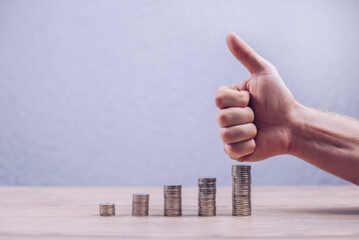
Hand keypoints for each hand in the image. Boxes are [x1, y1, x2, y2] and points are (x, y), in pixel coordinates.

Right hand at [215, 32, 297, 161]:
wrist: (293, 125)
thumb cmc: (279, 99)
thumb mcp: (263, 72)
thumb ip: (245, 54)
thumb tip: (229, 34)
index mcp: (229, 101)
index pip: (218, 99)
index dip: (238, 100)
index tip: (252, 98)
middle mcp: (226, 118)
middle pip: (222, 117)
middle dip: (246, 116)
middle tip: (258, 115)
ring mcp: (230, 135)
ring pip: (226, 134)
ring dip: (249, 131)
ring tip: (259, 129)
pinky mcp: (236, 152)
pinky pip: (232, 150)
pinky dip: (249, 145)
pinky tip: (257, 141)